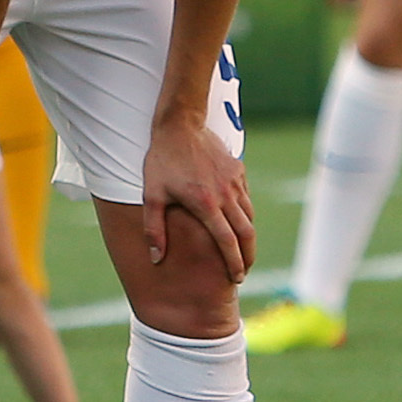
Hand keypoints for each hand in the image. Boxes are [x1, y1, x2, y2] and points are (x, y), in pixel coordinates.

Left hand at [140, 111, 254, 278]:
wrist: (180, 124)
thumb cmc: (162, 160)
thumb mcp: (152, 195)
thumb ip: (154, 229)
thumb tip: (156, 258)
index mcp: (205, 204)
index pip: (227, 242)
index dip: (234, 263)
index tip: (237, 278)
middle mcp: (225, 195)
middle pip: (246, 234)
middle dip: (248, 257)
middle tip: (243, 271)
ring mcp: (235, 182)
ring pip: (249, 217)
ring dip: (248, 237)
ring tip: (241, 251)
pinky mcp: (238, 170)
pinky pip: (246, 198)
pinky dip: (245, 215)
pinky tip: (236, 222)